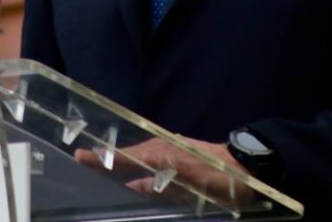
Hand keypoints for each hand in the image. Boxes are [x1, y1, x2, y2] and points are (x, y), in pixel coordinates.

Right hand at [74, 134, 255, 205]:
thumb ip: (167, 181)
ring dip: (120, 161)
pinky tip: (133, 180)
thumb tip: (136, 183)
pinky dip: (136, 165)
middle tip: (81, 159)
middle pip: (129, 152)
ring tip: (99, 166)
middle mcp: (165, 148)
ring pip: (139, 156)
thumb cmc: (224, 178)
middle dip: (106, 156)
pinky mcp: (179, 158)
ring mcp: (172, 151)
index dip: (104, 158)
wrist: (251, 167)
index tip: (80, 155)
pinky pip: (150, 161)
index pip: (127, 156)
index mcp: (165, 153)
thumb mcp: (198, 183)